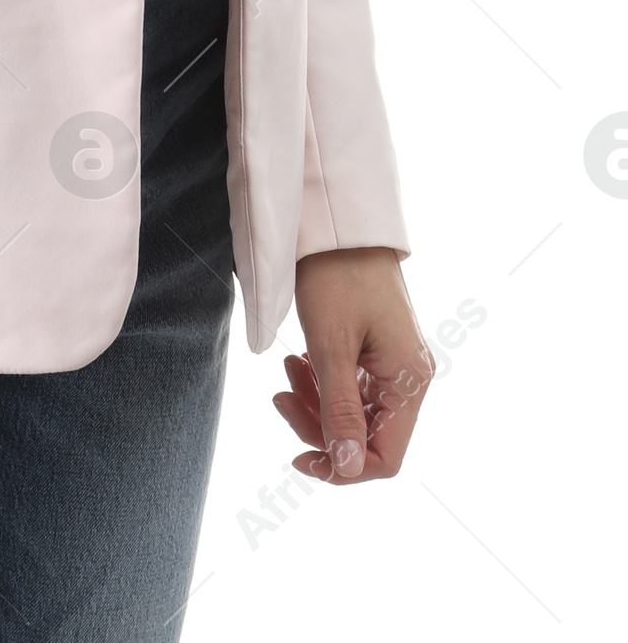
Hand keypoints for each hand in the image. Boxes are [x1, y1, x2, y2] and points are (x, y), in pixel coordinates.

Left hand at [275, 247, 434, 482]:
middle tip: (280, 398)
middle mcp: (409, 378)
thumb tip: (349, 469)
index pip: (386, 457)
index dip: (344, 468)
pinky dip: (322, 383)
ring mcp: (394, 364)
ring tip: (287, 369)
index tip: (299, 458)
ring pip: (355, 413)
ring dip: (316, 403)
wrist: (337, 221)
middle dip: (320, 428)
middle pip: (367, 437)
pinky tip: (299, 360)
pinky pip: (351, 387)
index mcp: (410, 381)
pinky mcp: (377, 350)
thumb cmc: (336, 275)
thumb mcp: (331, 345)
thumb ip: (339, 410)